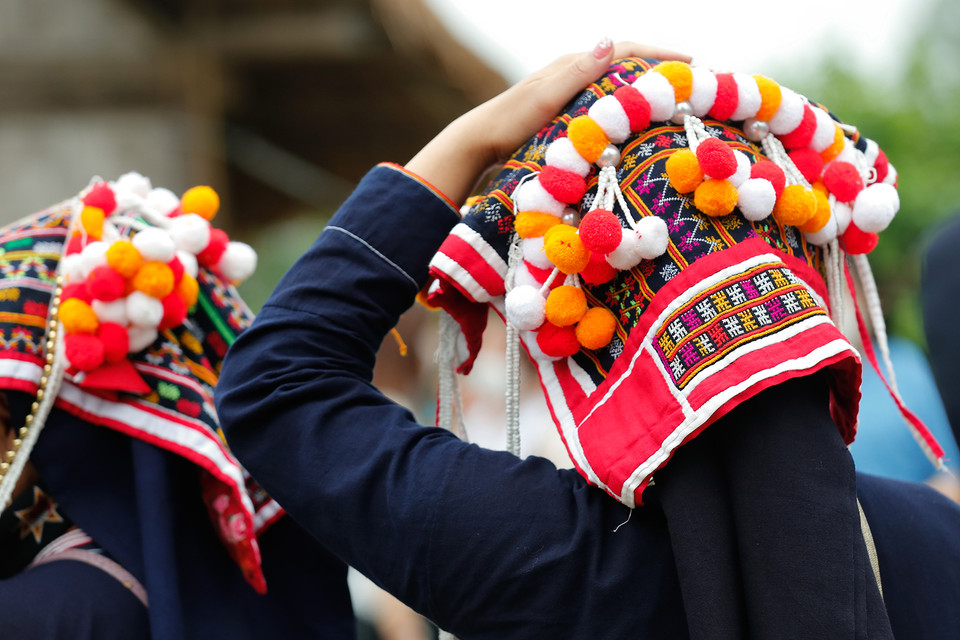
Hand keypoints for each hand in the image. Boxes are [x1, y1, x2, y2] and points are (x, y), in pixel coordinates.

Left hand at [406, 40, 690, 203]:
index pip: (626, 49)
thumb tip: (608, 41)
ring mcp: (568, 94)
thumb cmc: (508, 122)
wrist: (476, 143)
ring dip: (646, 90)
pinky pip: (605, 105)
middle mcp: (572, 74)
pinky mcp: (563, 114)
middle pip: (626, 64)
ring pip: (617, 86)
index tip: (697, 64)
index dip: (662, 54)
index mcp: (572, 65)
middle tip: (696, 83)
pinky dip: (627, 109)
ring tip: (677, 103)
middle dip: (661, 70)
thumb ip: (577, 71)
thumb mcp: (544, 97)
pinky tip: (637, 127)